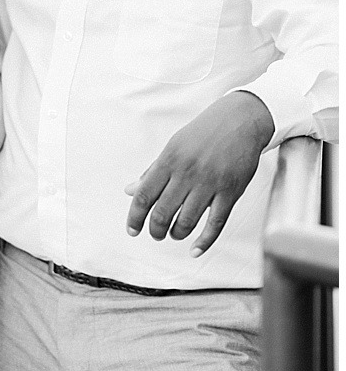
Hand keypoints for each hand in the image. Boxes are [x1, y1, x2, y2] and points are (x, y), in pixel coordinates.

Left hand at [124, 91, 274, 256]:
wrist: (240, 121)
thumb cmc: (203, 134)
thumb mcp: (172, 147)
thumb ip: (152, 172)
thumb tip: (130, 191)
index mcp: (169, 162)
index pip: (144, 196)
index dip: (135, 217)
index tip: (132, 230)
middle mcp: (187, 174)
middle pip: (163, 212)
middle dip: (156, 230)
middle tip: (155, 234)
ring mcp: (210, 184)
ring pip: (188, 220)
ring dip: (177, 233)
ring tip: (174, 235)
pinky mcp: (231, 192)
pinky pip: (216, 222)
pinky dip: (204, 240)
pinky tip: (195, 249)